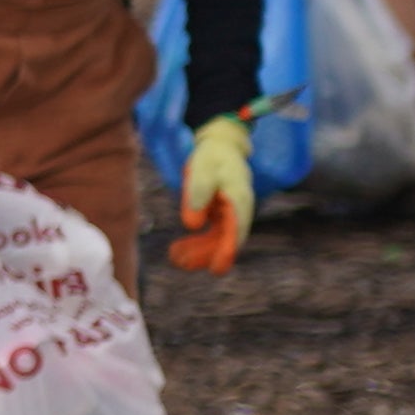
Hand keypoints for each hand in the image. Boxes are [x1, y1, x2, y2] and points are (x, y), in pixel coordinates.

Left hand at [171, 113, 254, 275]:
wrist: (219, 146)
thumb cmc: (212, 157)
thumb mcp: (202, 170)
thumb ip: (198, 194)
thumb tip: (192, 225)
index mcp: (239, 198)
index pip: (236, 229)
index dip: (227, 250)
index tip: (216, 268)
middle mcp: (239, 210)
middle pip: (225, 240)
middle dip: (206, 254)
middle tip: (182, 264)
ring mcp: (230, 215)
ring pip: (217, 240)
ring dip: (198, 252)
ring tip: (175, 259)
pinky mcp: (221, 216)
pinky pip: (210, 235)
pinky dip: (196, 244)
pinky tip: (177, 251)